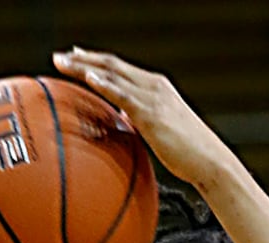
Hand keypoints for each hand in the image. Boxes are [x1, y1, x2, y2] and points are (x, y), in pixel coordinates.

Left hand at [53, 49, 228, 190]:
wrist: (209, 160)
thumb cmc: (187, 152)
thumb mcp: (160, 130)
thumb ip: (140, 119)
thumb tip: (124, 119)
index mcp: (154, 87)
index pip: (119, 68)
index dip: (95, 60)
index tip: (75, 56)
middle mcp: (153, 85)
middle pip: (111, 65)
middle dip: (83, 59)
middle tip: (59, 57)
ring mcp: (152, 97)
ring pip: (113, 74)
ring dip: (84, 67)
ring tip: (62, 63)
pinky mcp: (152, 113)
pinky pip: (123, 94)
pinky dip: (105, 84)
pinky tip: (89, 78)